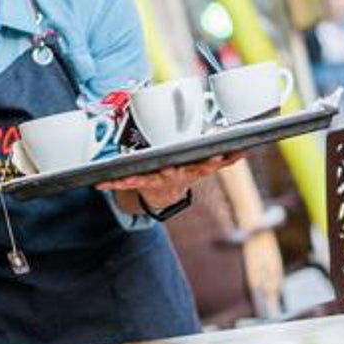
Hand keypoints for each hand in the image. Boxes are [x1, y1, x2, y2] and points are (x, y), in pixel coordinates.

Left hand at [97, 152, 244, 209]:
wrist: (164, 192)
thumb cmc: (184, 172)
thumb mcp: (204, 167)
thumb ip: (226, 160)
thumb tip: (246, 151)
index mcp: (190, 171)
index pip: (202, 166)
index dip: (209, 163)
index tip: (216, 158)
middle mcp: (174, 176)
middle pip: (173, 173)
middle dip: (170, 171)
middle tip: (170, 168)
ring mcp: (155, 181)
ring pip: (143, 180)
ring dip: (132, 180)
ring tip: (119, 178)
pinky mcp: (139, 183)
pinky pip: (123, 183)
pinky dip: (111, 184)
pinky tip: (98, 184)